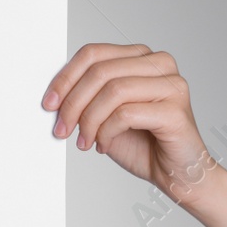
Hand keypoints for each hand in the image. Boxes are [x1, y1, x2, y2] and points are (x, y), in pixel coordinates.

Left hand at [41, 42, 220, 203]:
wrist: (177, 173)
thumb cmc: (143, 144)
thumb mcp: (104, 115)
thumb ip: (86, 98)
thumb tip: (54, 96)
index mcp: (140, 57)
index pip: (93, 53)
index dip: (65, 78)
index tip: (49, 103)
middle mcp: (159, 64)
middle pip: (100, 71)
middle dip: (73, 103)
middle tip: (62, 128)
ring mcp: (171, 85)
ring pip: (112, 90)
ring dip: (89, 120)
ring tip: (85, 141)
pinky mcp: (175, 110)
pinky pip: (126, 114)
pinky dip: (107, 132)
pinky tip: (105, 144)